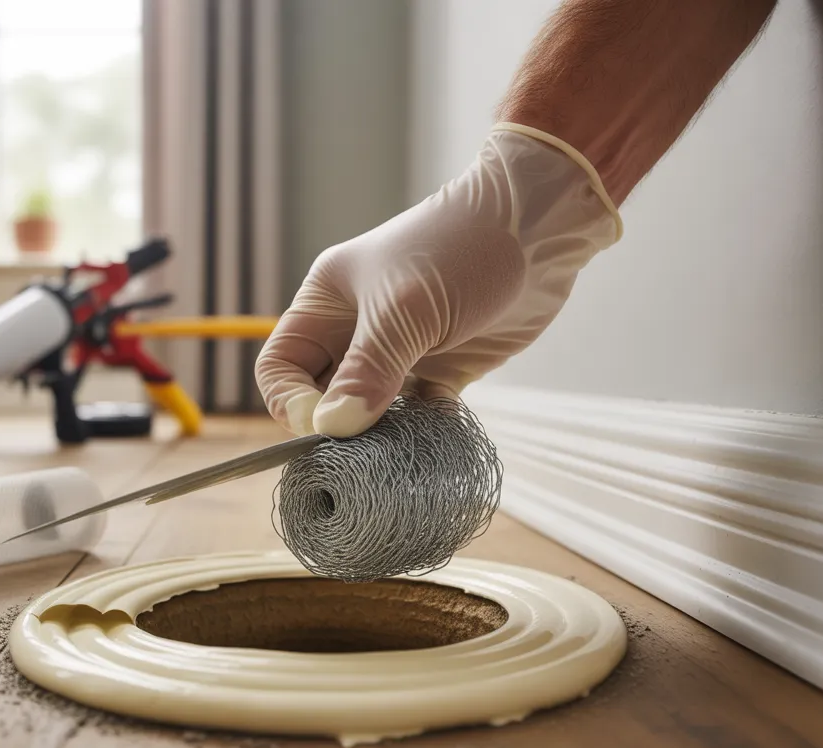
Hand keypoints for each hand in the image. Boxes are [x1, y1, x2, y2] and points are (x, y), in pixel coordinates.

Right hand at [255, 124, 621, 437]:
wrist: (541, 226)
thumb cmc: (462, 247)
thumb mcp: (406, 309)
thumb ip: (368, 370)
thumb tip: (333, 428)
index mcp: (327, 303)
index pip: (281, 367)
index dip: (292, 402)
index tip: (325, 425)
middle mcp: (356, 329)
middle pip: (321, 395)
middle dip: (336, 425)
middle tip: (363, 447)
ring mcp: (400, 351)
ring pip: (369, 411)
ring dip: (379, 435)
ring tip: (398, 446)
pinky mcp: (443, 369)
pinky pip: (417, 416)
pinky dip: (421, 431)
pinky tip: (436, 431)